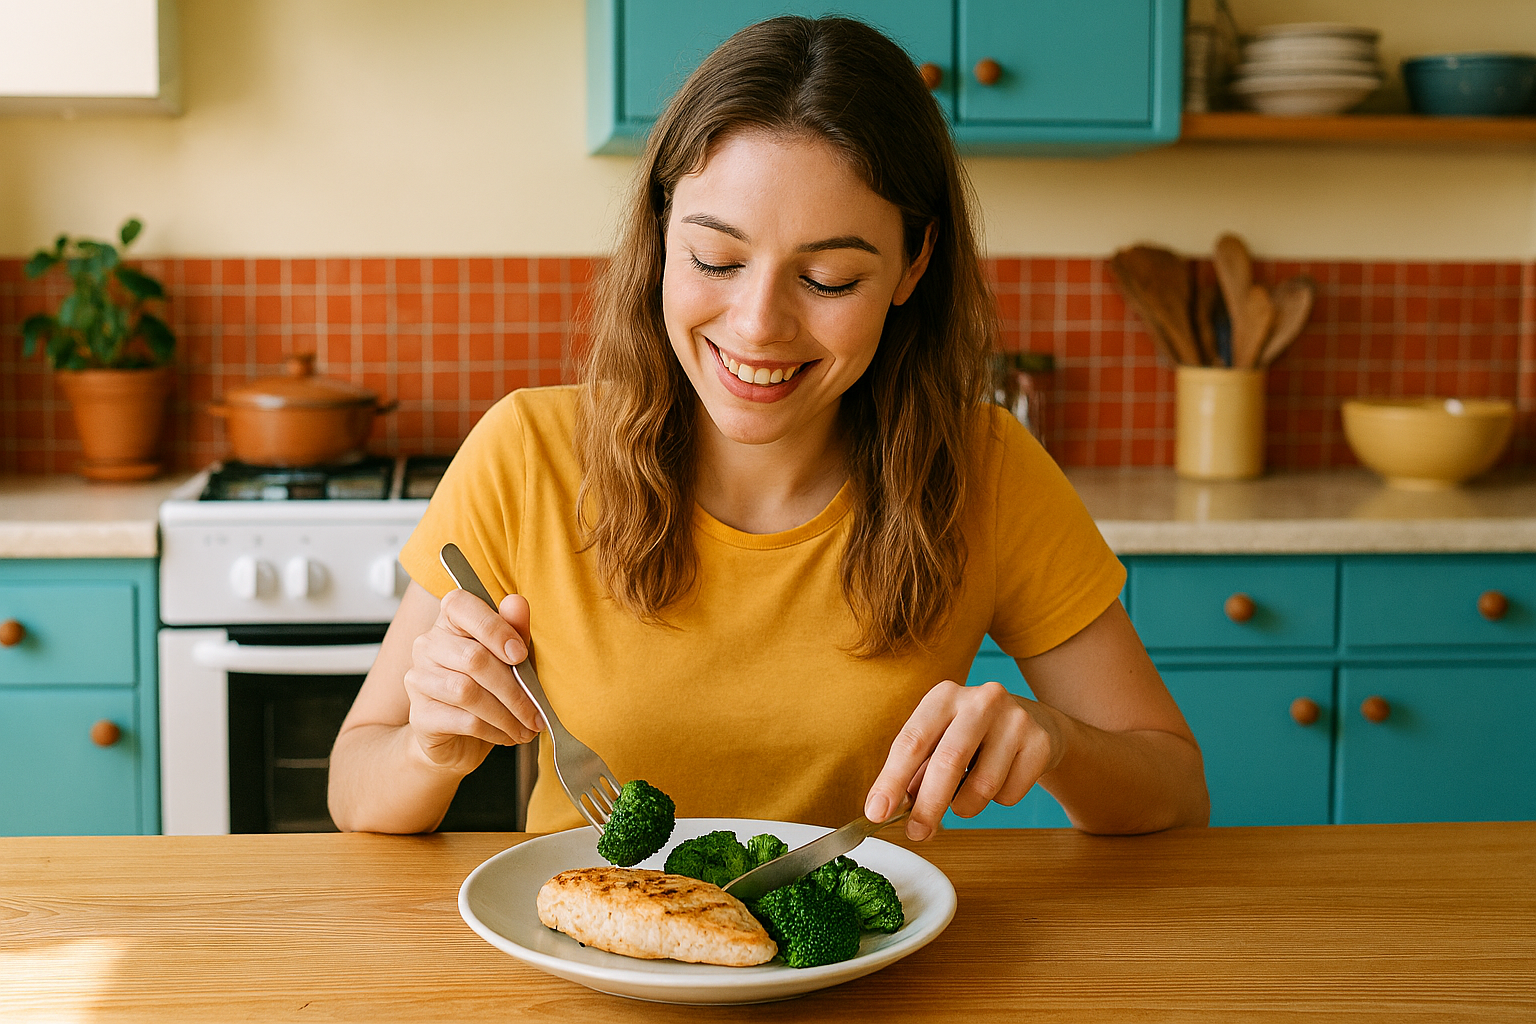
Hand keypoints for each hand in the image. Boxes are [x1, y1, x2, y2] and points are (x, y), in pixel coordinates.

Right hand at [402, 589, 544, 775]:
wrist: (458, 740)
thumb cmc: (488, 690)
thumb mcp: (510, 659)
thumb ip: (514, 630)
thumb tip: (517, 602)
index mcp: (450, 622)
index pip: (460, 605)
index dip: (494, 627)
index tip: (520, 655)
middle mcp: (427, 645)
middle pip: (473, 658)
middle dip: (514, 688)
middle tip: (537, 711)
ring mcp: (418, 679)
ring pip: (467, 691)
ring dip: (506, 713)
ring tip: (526, 728)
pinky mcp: (420, 715)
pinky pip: (463, 719)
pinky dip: (493, 730)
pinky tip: (507, 735)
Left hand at [863, 680, 1061, 840]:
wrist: (1036, 725)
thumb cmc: (974, 738)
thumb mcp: (940, 743)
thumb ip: (914, 774)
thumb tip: (886, 809)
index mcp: (944, 696)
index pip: (911, 741)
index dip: (891, 780)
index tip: (877, 812)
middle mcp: (981, 700)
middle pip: (948, 762)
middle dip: (928, 806)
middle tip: (917, 834)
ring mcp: (1015, 718)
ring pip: (982, 785)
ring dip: (967, 806)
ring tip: (967, 796)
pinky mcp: (1040, 742)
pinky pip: (1010, 794)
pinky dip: (999, 800)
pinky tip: (1002, 779)